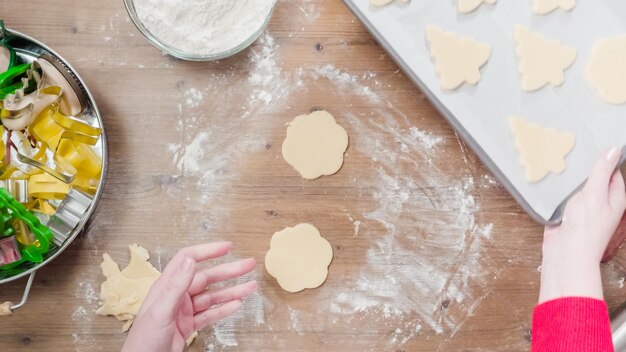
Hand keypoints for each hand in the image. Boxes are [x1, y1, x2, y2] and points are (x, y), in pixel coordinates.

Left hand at [121, 242, 257, 351]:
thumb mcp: (160, 311)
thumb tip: (191, 261)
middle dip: (228, 271)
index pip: (188, 260)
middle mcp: (176, 296)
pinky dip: (224, 309)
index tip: (227, 247)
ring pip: (212, 297)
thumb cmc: (143, 342)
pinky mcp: (188, 326)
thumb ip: (176, 286)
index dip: (208, 251)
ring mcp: (183, 311)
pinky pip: (210, 314)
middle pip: (206, 277)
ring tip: (250, 287)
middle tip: (248, 265)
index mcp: (166, 287)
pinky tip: (237, 305)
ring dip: (232, 291)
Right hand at [539, 148, 625, 302]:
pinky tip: (550, 182)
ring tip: (557, 164)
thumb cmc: (585, 228)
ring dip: (567, 179)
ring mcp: (582, 207)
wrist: (565, 253)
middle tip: (570, 151)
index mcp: (614, 196)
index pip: (612, 170)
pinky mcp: (566, 212)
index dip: (603, 158)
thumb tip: (613, 150)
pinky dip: (557, 190)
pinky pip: (562, 196)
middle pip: (592, 177)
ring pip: (575, 186)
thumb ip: (602, 171)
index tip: (591, 143)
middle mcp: (600, 201)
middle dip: (582, 167)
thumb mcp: (595, 193)